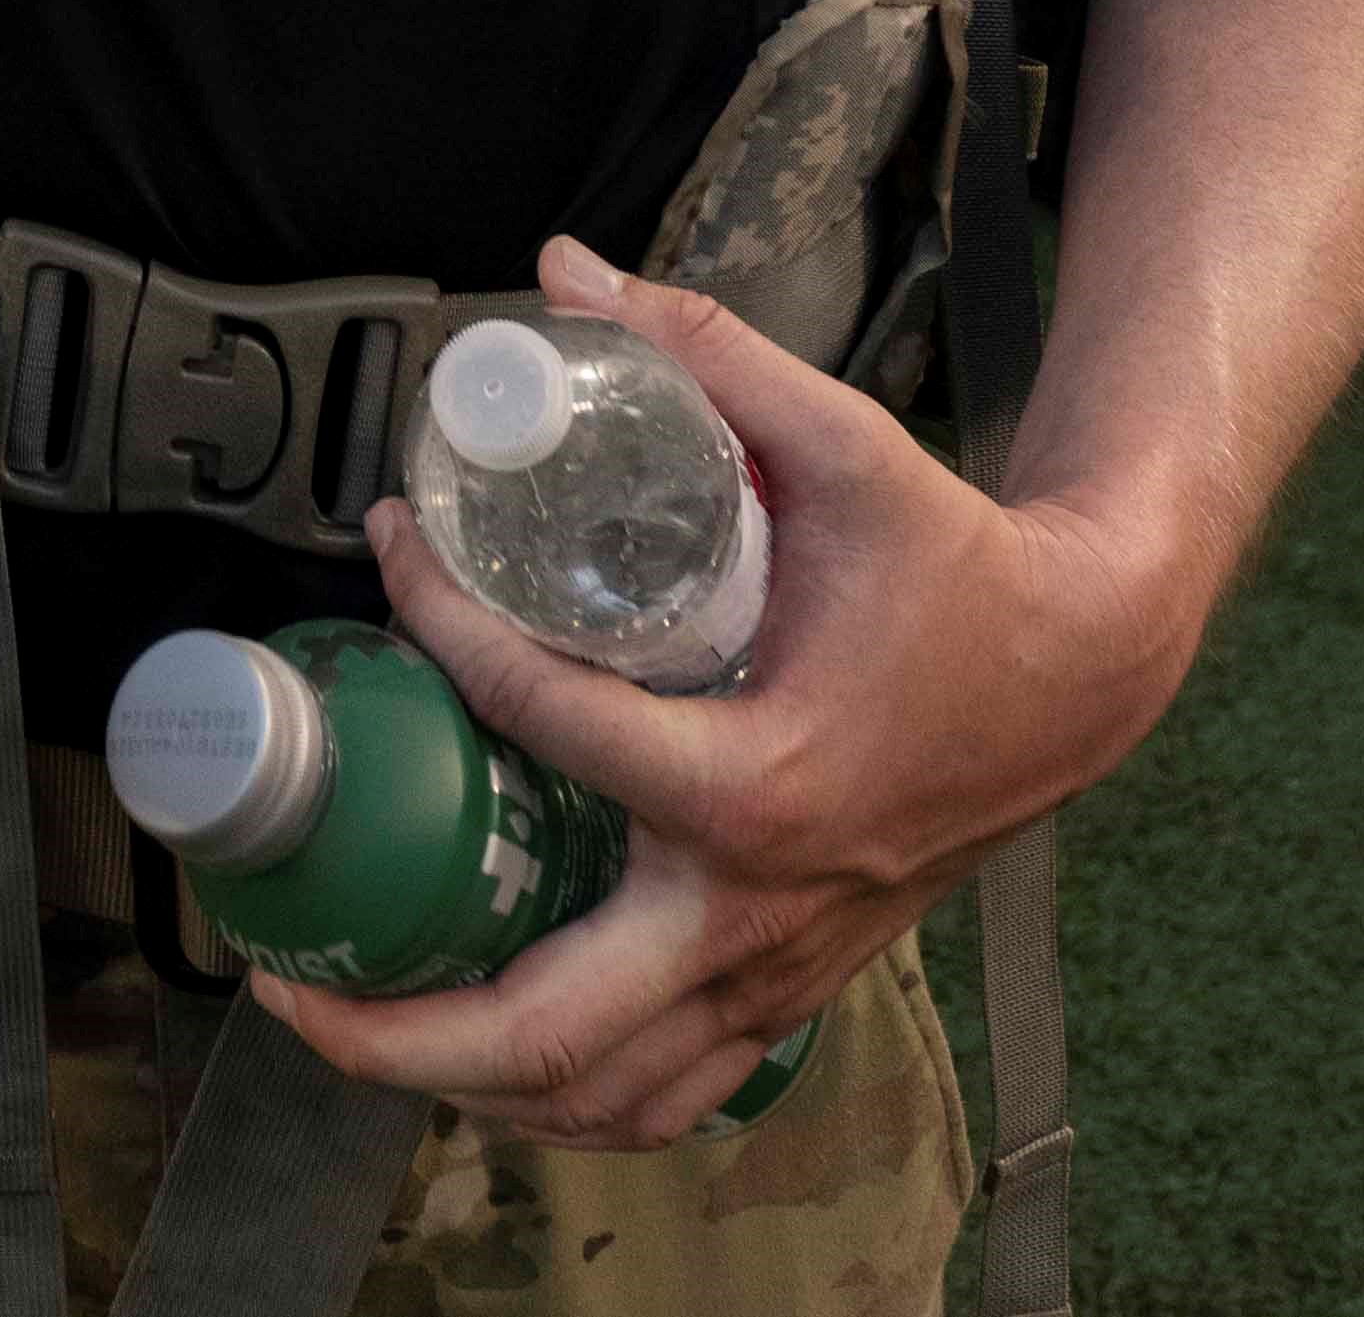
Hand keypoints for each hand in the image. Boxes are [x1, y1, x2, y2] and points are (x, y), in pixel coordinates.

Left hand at [244, 240, 1193, 1148]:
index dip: (443, 627)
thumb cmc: (965, 572)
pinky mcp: (789, 982)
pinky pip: (664, 1090)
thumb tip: (571, 267)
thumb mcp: (851, 448)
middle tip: (278, 975)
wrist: (1084, 672)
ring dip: (466, 1085)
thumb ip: (714, 355)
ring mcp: (775, 964)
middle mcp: (755, 904)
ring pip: (606, 1093)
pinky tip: (483, 1049)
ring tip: (349, 1024)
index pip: (545, 719)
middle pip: (553, 1028)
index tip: (394, 555)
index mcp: (755, 783)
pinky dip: (566, 1095)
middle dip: (398, 1030)